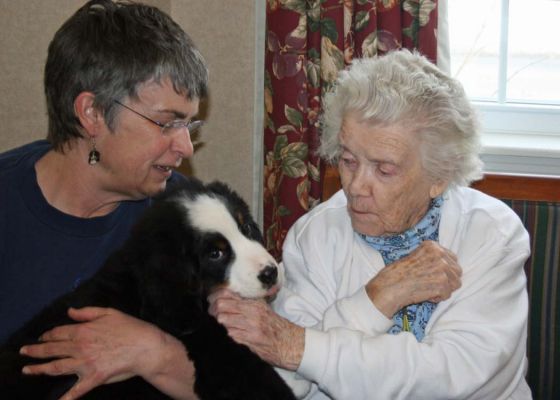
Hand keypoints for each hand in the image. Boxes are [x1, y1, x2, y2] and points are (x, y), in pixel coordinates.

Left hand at [20, 307, 196, 399]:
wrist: (146, 347)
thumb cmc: (131, 328)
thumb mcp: (110, 312)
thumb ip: (88, 312)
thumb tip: (70, 311)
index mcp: (83, 330)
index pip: (59, 333)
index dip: (47, 335)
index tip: (42, 337)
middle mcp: (80, 347)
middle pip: (52, 349)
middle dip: (35, 351)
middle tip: (24, 352)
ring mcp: (85, 364)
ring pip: (57, 367)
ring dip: (40, 369)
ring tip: (28, 371)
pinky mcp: (94, 378)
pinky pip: (77, 390)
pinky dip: (66, 398)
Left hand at [208, 289, 303, 370]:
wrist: (289, 343)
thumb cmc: (275, 326)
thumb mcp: (263, 308)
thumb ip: (246, 302)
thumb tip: (225, 296)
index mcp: (254, 302)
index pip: (228, 293)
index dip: (214, 297)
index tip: (211, 301)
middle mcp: (252, 312)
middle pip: (221, 306)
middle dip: (213, 311)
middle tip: (213, 314)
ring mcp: (250, 326)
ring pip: (224, 320)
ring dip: (221, 324)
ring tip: (224, 325)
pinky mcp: (250, 340)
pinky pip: (231, 334)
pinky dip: (230, 334)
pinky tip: (234, 334)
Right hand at [366, 240, 461, 317]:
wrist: (390, 286)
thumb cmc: (399, 274)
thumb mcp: (416, 257)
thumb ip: (433, 258)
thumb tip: (450, 267)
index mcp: (433, 245)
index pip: (453, 258)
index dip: (445, 270)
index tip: (434, 275)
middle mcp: (439, 254)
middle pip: (457, 271)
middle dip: (447, 280)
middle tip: (430, 284)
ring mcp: (442, 268)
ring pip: (455, 284)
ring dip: (443, 289)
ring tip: (427, 288)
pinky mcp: (442, 282)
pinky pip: (448, 295)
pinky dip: (437, 298)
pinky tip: (425, 294)